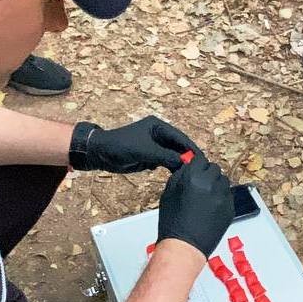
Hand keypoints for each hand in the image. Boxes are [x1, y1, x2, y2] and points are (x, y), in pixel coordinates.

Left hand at [70, 116, 199, 173]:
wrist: (101, 153)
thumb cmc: (121, 146)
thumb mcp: (145, 151)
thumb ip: (165, 156)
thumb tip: (184, 163)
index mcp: (158, 126)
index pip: (180, 137)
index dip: (191, 148)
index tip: (201, 159)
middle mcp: (158, 134)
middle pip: (178, 146)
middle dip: (187, 157)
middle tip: (198, 169)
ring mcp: (154, 145)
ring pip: (172, 155)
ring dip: (179, 164)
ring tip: (189, 174)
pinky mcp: (150, 156)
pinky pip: (165, 162)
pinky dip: (170, 168)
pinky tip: (177, 176)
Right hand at [157, 157, 232, 257]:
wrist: (184, 246)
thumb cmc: (172, 221)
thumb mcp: (169, 192)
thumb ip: (180, 175)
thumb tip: (188, 166)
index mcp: (193, 177)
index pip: (200, 159)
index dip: (197, 165)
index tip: (195, 170)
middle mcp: (211, 184)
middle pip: (214, 168)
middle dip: (207, 174)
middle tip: (200, 185)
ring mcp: (223, 197)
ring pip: (223, 181)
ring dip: (216, 185)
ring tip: (206, 197)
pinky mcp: (230, 208)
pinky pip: (228, 196)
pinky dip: (221, 198)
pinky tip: (211, 207)